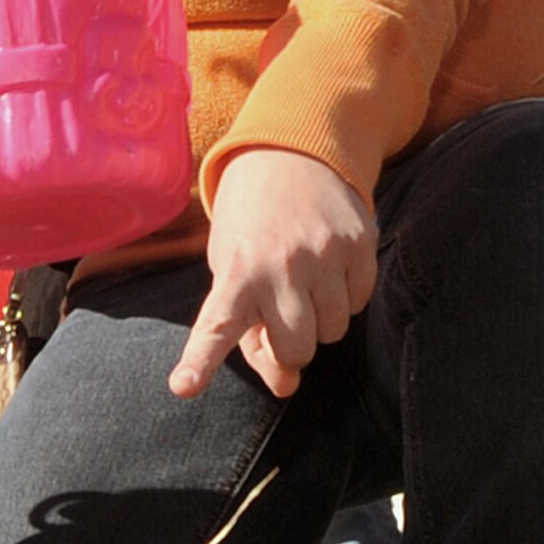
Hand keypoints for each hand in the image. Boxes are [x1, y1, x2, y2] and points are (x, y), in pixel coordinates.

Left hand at [169, 149, 376, 400]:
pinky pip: (359, 303)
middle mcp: (279, 266)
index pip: (215, 326)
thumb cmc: (250, 228)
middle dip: (290, 347)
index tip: (184, 386)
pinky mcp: (359, 244)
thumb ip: (248, 331)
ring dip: (320, 320)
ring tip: (303, 281)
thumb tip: (286, 386)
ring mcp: (324, 256)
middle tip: (280, 315)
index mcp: (234, 273)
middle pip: (296, 351)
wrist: (290, 156)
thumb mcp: (231, 270)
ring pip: (333, 332)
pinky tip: (327, 265)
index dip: (201, 360)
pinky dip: (344, 295)